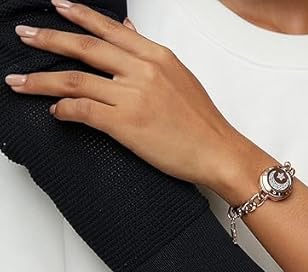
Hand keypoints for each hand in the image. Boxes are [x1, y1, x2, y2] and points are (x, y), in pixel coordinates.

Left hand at [5, 0, 241, 186]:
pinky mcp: (126, 124)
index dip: (80, 17)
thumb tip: (130, 30)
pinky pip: (83, 111)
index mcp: (158, 57)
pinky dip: (64, 110)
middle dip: (50, 39)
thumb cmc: (204, 123)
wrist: (218, 152)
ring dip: (42, 81)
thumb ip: (151, 55)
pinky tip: (55, 113)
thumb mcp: (181, 78)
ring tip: (20, 81)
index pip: (110, 29)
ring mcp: (133, 96)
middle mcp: (143, 70)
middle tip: (26, 34)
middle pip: (85, 48)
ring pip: (75, 80)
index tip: (58, 7)